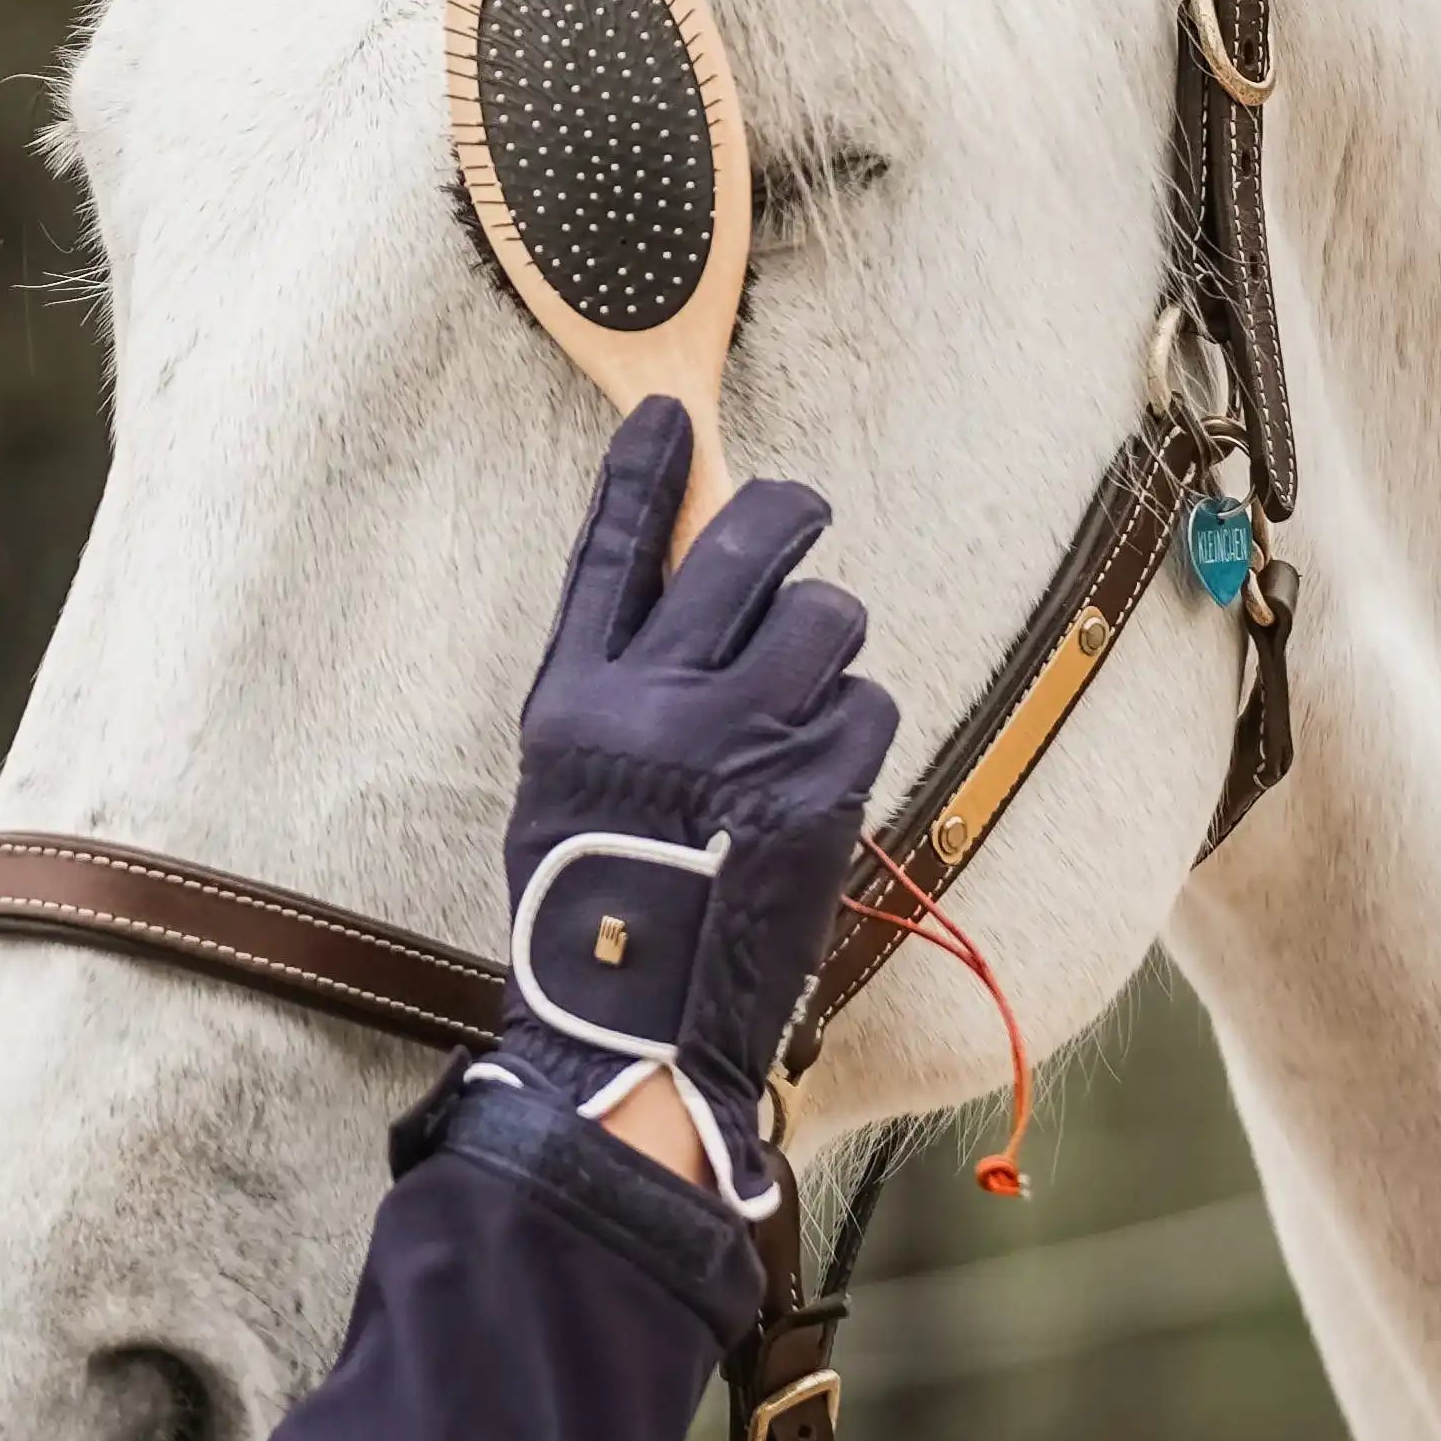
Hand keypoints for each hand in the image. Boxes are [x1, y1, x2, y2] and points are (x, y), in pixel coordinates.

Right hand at [472, 399, 899, 1212]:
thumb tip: (701, 594)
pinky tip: (816, 785)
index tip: (664, 415)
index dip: (641, 474)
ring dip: (830, 652)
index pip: (608, 553)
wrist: (639, 1025)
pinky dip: (855, 734)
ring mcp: (739, 739)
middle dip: (788, 516)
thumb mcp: (570, 776)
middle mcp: (651, 703)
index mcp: (573, 699)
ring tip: (795, 715)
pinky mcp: (815, 784)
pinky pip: (869, 704)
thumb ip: (622, 682)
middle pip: (744, 546)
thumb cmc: (601, 904)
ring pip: (830, 619)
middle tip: (802, 517)